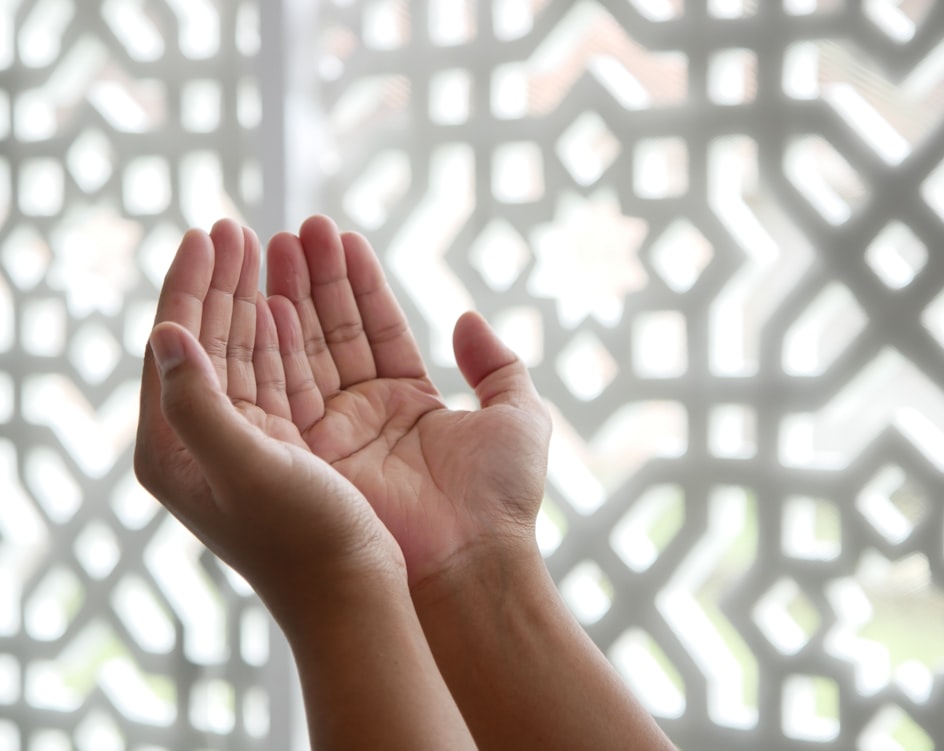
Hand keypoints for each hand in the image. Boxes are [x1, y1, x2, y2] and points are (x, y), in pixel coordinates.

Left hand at [134, 220, 401, 625]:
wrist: (355, 596)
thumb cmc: (304, 541)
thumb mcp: (244, 470)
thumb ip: (195, 404)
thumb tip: (160, 333)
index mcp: (176, 447)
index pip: (175, 343)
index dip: (189, 283)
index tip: (207, 232)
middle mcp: (206, 443)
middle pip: (209, 340)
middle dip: (223, 281)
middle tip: (235, 227)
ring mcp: (249, 444)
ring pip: (247, 352)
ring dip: (256, 299)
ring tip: (268, 248)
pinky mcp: (289, 448)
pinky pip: (280, 376)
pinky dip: (283, 336)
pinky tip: (286, 308)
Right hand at [264, 215, 551, 587]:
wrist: (471, 562)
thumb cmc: (501, 497)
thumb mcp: (518, 414)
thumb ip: (498, 364)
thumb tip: (468, 316)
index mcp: (411, 404)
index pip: (377, 329)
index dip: (360, 283)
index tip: (341, 236)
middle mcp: (366, 415)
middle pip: (333, 333)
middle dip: (315, 279)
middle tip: (295, 227)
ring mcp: (334, 433)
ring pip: (306, 352)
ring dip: (290, 296)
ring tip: (276, 241)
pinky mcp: (310, 454)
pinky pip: (291, 388)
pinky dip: (281, 342)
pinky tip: (271, 297)